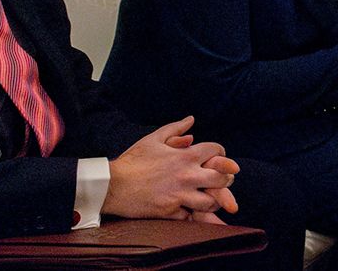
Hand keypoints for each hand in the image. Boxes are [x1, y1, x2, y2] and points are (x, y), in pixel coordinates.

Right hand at [104, 117, 236, 219]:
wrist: (112, 185)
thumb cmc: (132, 161)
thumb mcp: (153, 139)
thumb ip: (175, 129)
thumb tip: (191, 120)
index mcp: (185, 156)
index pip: (217, 151)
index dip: (221, 153)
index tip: (218, 158)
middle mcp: (187, 176)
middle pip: (222, 179)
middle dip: (226, 179)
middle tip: (223, 180)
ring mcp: (180, 195)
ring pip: (211, 201)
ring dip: (215, 200)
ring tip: (212, 197)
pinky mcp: (170, 212)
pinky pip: (192, 217)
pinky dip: (197, 216)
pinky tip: (199, 214)